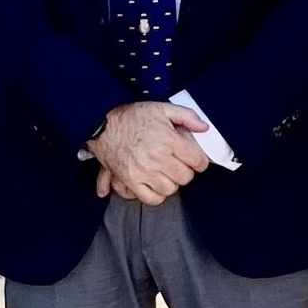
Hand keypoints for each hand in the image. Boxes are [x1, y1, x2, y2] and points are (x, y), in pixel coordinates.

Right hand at [88, 102, 208, 203]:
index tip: (195, 159)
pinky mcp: (131, 181)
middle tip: (177, 163)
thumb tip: (205, 128)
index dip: (199, 160)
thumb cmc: (132, 117)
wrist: (103, 126)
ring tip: (165, 172)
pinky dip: (156, 195)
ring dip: (171, 182)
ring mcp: (143, 172)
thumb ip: (186, 116)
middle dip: (185, 170)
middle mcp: (157, 157)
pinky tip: (155, 184)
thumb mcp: (161, 108)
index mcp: (168, 139)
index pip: (197, 160)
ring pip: (171, 189)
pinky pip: (151, 199)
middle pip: (185, 177)